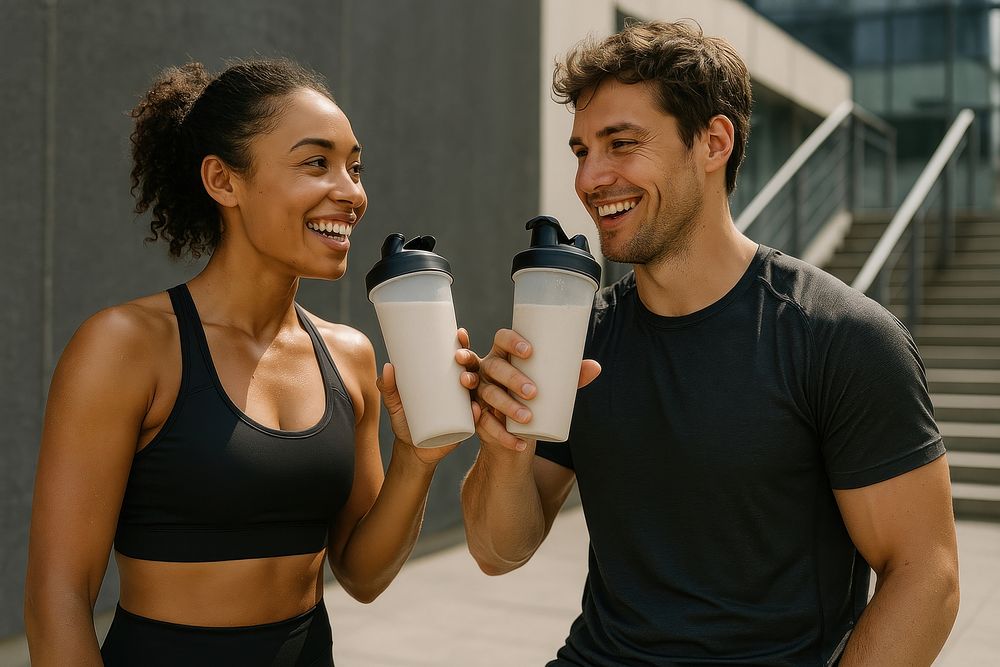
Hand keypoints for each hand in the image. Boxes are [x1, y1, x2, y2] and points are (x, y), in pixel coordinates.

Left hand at [376, 328, 479, 465]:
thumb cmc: (406, 420)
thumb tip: (388, 367)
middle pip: (473, 369)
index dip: (462, 343)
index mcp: (448, 378)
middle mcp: (462, 390)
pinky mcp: (466, 427)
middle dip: (470, 359)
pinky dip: (478, 413)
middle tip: (459, 357)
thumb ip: (388, 387)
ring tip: (465, 381)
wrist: (412, 450)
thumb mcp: (395, 402)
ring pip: (478, 391)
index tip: (458, 333)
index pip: (459, 356)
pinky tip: (477, 409)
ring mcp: (466, 408)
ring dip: (476, 382)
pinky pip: (478, 419)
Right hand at [471, 329, 599, 452]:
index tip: (529, 351)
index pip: (501, 338)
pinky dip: (502, 435)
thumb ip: (571, 376)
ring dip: (507, 406)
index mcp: (504, 355)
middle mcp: (488, 370)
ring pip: (489, 395)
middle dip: (513, 378)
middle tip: (533, 392)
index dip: (512, 341)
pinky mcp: (479, 416)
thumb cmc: (535, 397)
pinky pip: (485, 424)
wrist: (518, 432)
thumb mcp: (552, 385)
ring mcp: (480, 393)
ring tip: (527, 418)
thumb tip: (596, 367)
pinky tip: (518, 441)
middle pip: (495, 367)